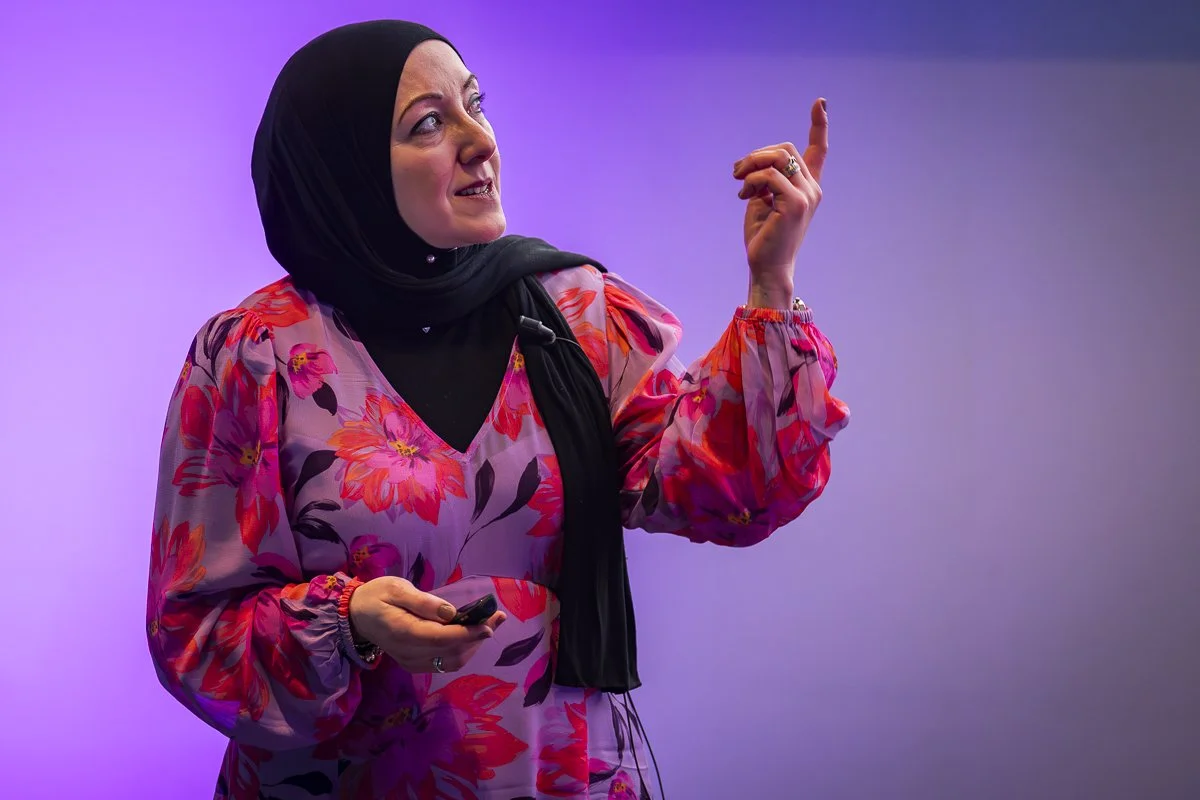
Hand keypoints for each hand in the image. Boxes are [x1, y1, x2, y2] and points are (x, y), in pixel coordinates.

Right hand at [349, 576, 505, 672]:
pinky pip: (445, 663)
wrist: (356, 616)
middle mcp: (409, 653)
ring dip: (475, 645)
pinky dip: (463, 651)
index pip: (442, 638)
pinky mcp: (416, 664)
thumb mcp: (396, 588)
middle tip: (498, 617)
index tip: (490, 624)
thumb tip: (451, 613)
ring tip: (492, 623)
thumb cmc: (377, 596)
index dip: (469, 634)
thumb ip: (423, 602)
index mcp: (403, 633)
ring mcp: (412, 662)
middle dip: (479, 636)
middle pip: (452, 651)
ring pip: (452, 661)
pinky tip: (474, 635)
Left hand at [733, 98, 828, 306]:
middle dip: (757, 155)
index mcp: (806, 187)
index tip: (820, 103)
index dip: (820, 125)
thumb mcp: (762, 199)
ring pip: (778, 158)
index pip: (819, 150)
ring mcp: (807, 196)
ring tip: (738, 182)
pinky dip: (751, 182)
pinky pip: (769, 176)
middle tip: (737, 173)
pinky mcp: (796, 204)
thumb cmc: (763, 236)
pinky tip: (743, 197)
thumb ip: (765, 178)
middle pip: (785, 148)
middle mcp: (812, 189)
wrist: (766, 266)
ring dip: (751, 165)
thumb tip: (756, 160)